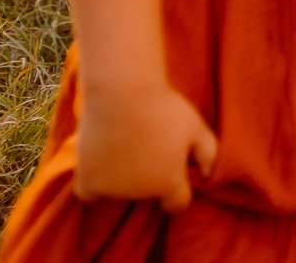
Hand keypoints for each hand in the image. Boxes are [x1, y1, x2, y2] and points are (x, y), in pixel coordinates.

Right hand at [74, 78, 217, 211]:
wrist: (121, 93)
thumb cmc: (163, 108)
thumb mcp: (196, 127)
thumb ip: (209, 153)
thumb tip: (206, 175)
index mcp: (169, 182)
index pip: (177, 203)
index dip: (179, 191)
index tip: (176, 177)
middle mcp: (140, 192)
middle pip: (147, 193)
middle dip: (151, 177)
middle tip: (149, 145)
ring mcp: (111, 189)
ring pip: (120, 192)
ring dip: (123, 178)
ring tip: (127, 144)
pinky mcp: (86, 180)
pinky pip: (90, 194)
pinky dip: (95, 184)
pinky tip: (101, 165)